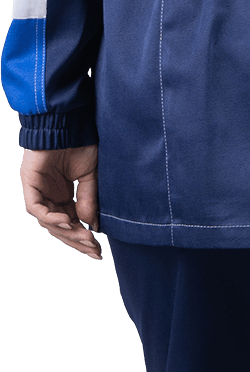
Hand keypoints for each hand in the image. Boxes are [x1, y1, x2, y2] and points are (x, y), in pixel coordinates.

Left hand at [20, 145, 102, 259]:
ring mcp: (37, 190)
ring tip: (84, 237)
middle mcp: (48, 195)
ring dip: (66, 231)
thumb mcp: (91, 176)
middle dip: (76, 240)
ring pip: (47, 221)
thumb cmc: (80, 143)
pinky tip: (68, 221)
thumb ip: (88, 201)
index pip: (70, 224)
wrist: (69, 121)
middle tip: (93, 250)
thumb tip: (91, 227)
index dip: (82, 238)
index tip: (97, 250)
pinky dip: (50, 217)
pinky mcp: (29, 182)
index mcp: (61, 195)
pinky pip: (36, 208)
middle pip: (58, 227)